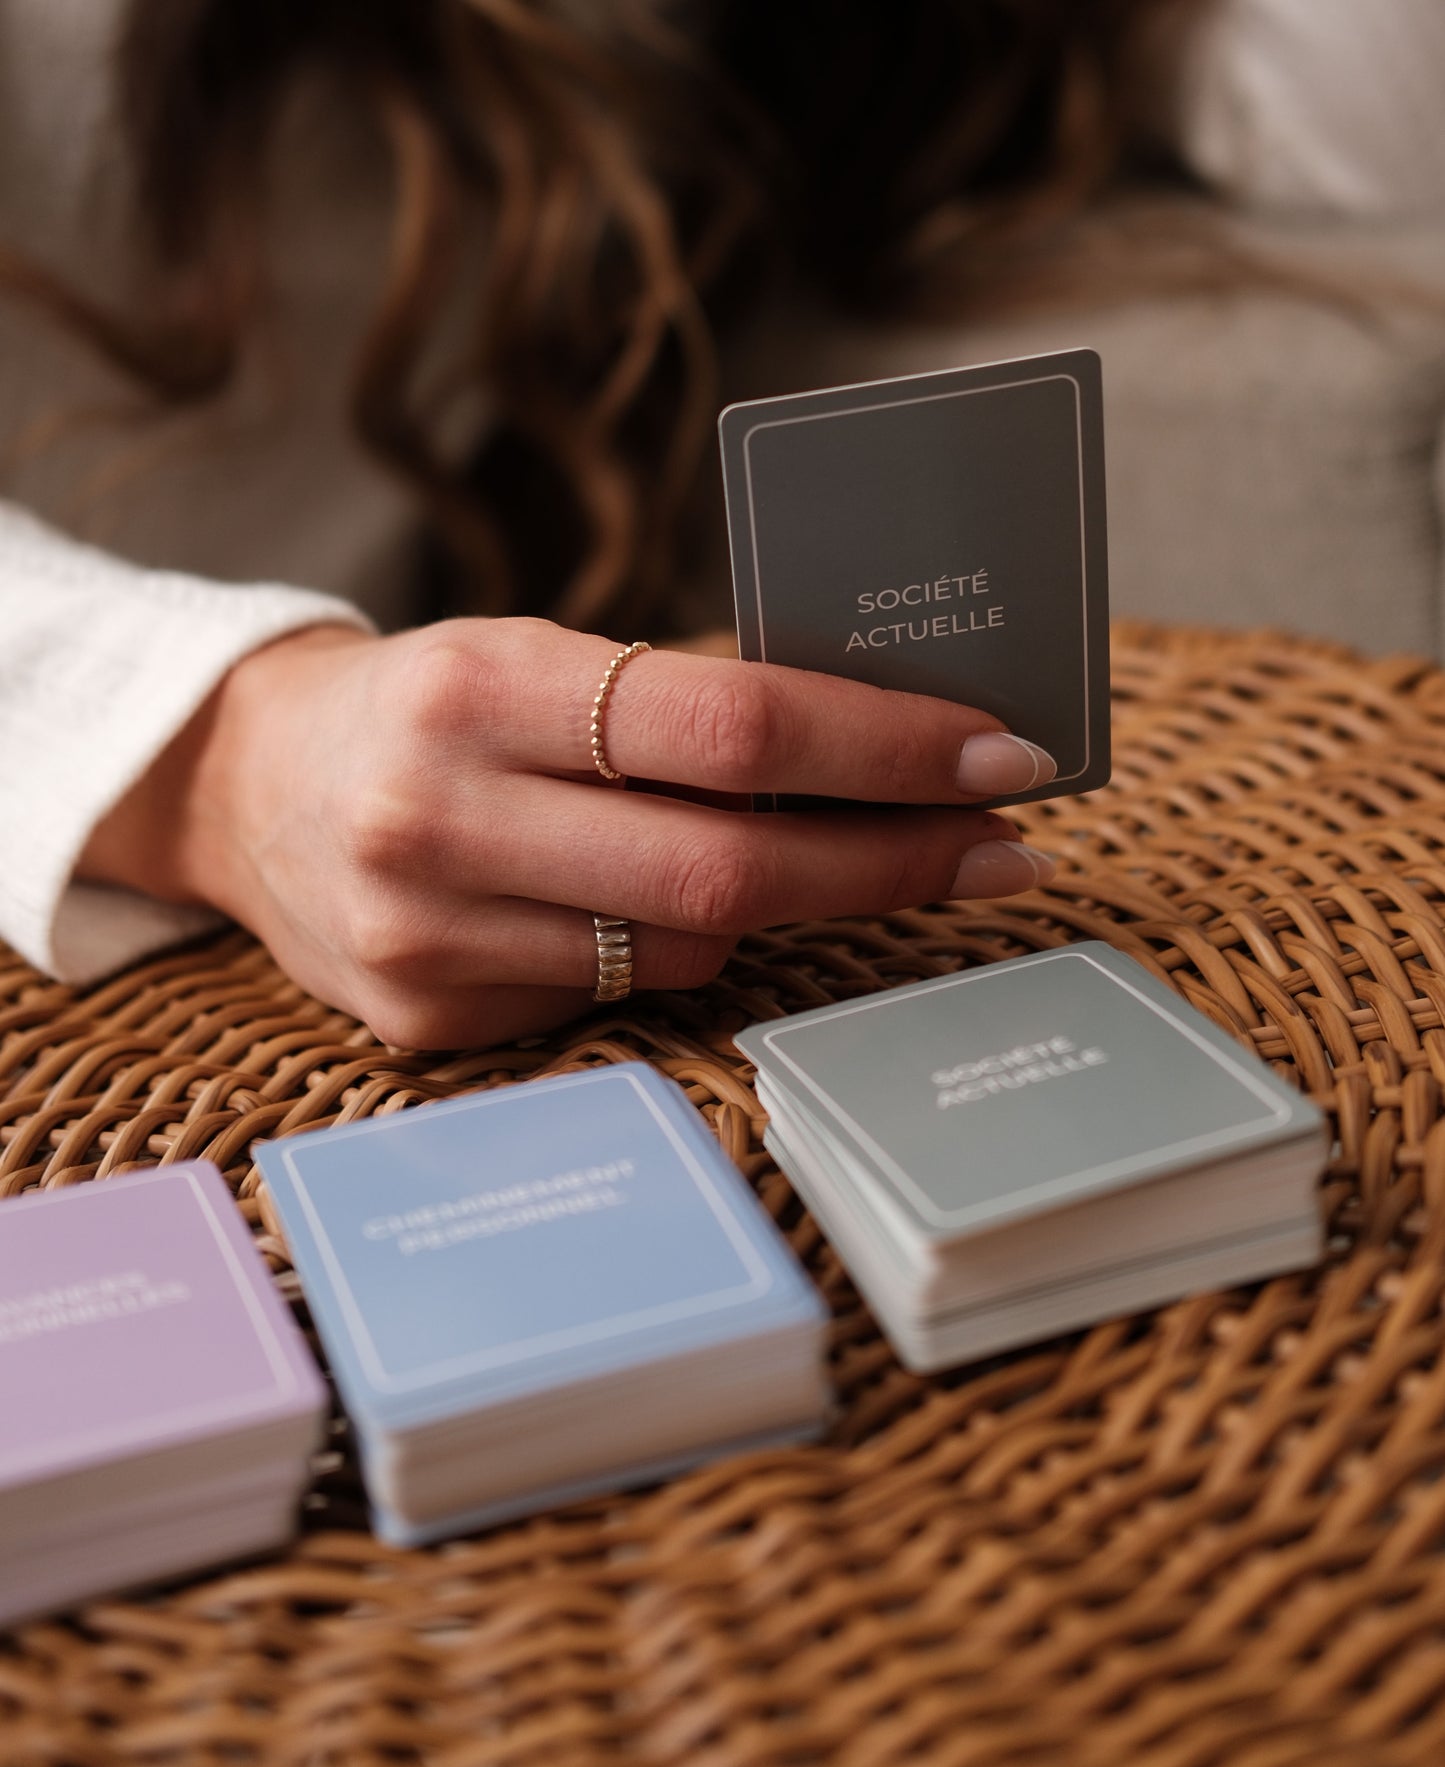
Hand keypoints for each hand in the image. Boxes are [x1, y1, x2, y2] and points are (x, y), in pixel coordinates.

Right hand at [81, 617, 1057, 1048]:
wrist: (250, 787)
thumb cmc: (432, 704)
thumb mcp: (535, 654)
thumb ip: (682, 708)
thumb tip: (886, 753)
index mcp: (482, 687)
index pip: (730, 726)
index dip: (884, 748)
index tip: (999, 757)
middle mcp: (442, 819)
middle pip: (729, 870)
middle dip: (890, 862)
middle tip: (996, 848)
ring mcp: (428, 939)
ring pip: (685, 950)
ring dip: (777, 909)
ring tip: (801, 859)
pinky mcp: (427, 1024)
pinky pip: (616, 999)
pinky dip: (671, 952)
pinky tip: (650, 909)